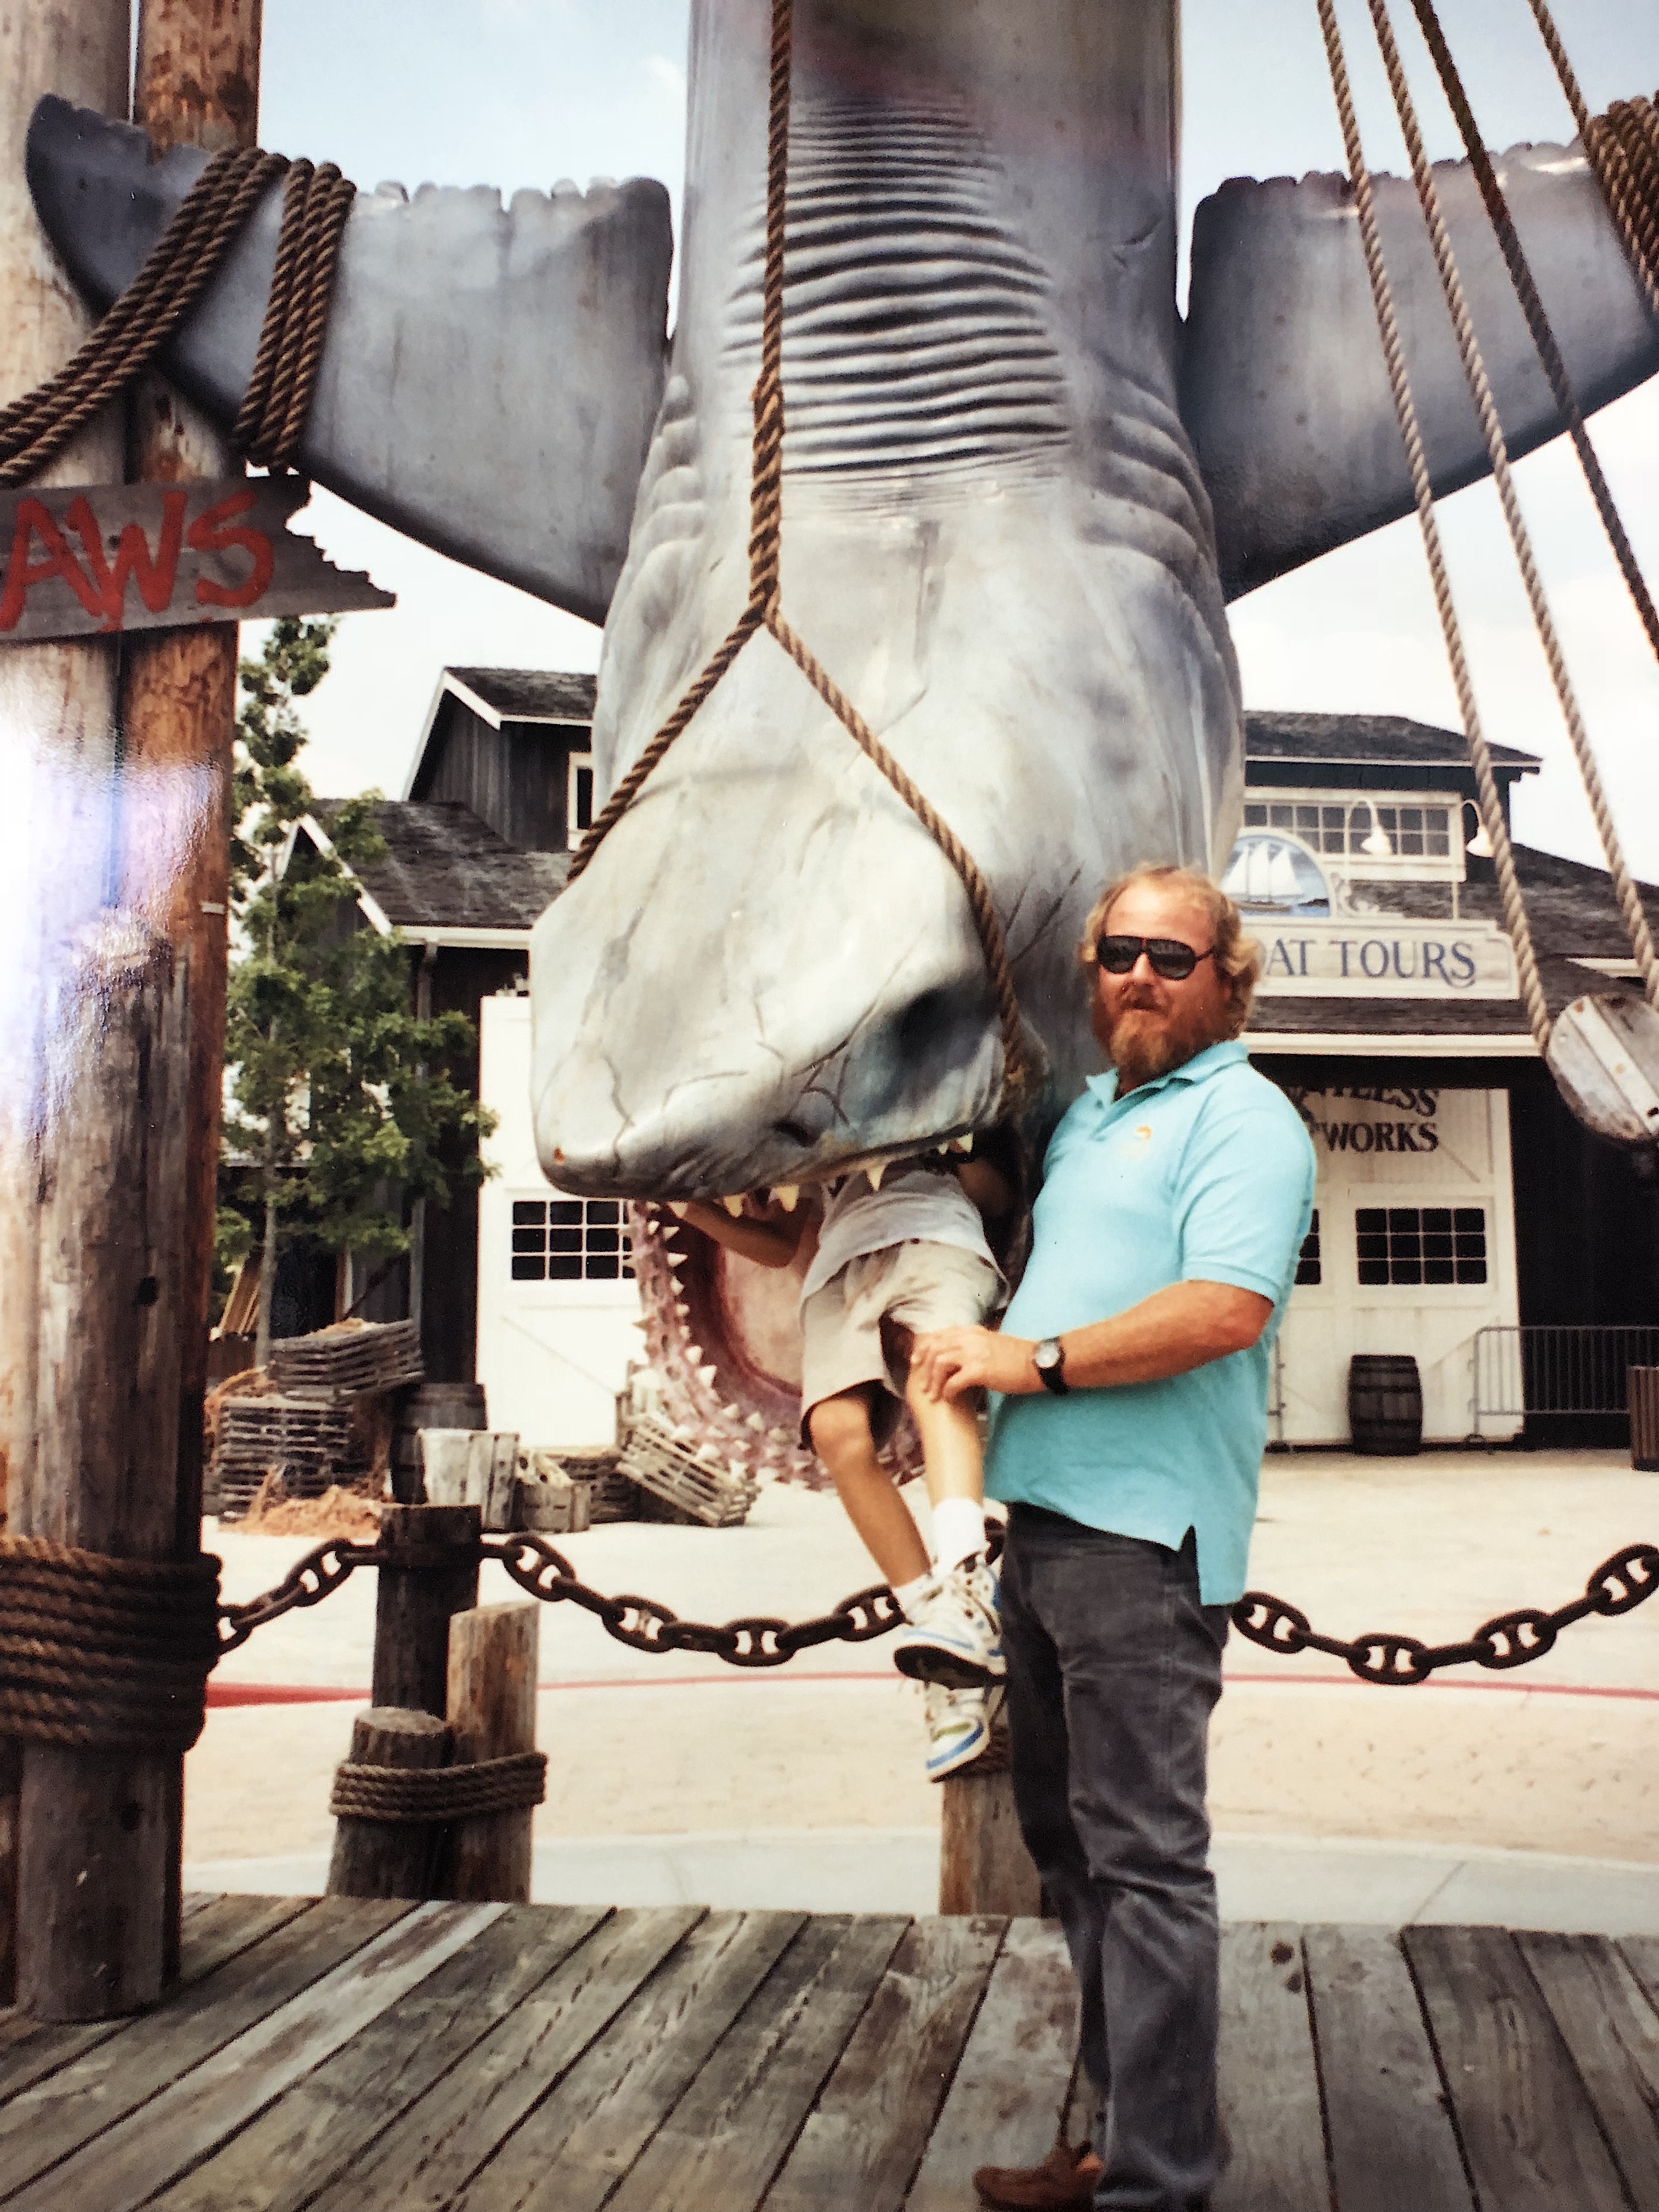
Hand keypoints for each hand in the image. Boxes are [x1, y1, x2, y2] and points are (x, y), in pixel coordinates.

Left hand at [910, 1326, 1037, 1402]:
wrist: (1038, 1363)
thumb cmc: (1017, 1357)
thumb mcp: (991, 1343)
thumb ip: (973, 1345)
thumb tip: (958, 1358)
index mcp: (971, 1331)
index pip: (939, 1335)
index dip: (924, 1348)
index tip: (917, 1361)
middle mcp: (969, 1338)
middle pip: (935, 1348)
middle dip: (924, 1367)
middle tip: (922, 1384)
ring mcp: (974, 1353)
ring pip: (940, 1363)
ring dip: (933, 1381)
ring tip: (933, 1395)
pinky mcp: (980, 1370)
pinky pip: (953, 1381)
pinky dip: (947, 1391)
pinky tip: (948, 1399)